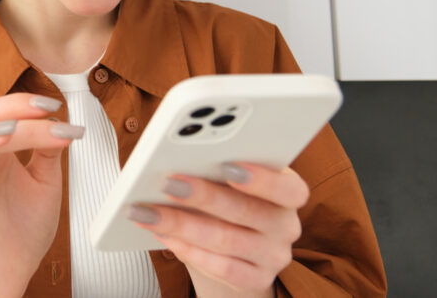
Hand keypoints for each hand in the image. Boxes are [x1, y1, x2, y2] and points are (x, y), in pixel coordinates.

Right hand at [0, 93, 82, 297]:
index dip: (23, 106)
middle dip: (8, 115)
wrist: (13, 274)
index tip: (52, 106)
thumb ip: (48, 153)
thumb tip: (58, 122)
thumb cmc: (24, 229)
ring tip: (4, 135)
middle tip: (40, 114)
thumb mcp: (45, 185)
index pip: (1, 117)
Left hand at [129, 163, 308, 297]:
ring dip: (181, 224)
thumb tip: (178, 159)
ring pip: (226, 241)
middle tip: (167, 184)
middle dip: (203, 196)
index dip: (262, 179)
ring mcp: (273, 256)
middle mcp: (285, 225)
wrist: (238, 242)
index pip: (288, 188)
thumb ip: (215, 167)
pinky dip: (188, 250)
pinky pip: (221, 268)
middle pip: (246, 211)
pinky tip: (164, 236)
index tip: (227, 166)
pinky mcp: (256, 279)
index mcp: (288, 191)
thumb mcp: (229, 178)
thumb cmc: (230, 196)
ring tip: (148, 212)